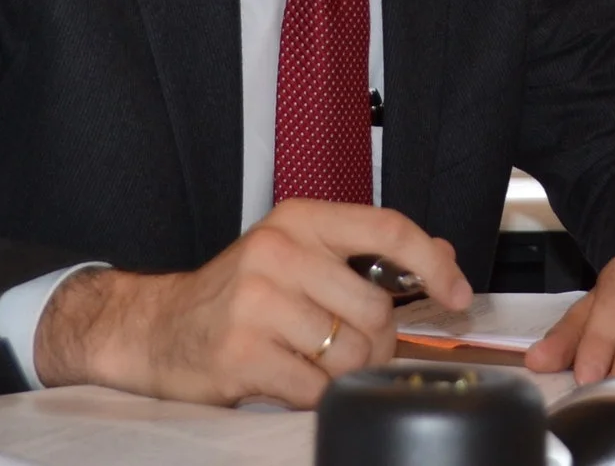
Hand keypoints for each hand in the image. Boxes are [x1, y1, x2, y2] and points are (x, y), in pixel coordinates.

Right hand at [32, 200, 470, 405]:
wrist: (157, 326)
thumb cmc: (238, 292)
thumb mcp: (299, 254)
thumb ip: (367, 253)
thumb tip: (444, 256)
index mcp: (300, 220)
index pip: (388, 229)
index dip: (433, 263)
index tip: (456, 294)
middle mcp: (278, 252)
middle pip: (375, 308)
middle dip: (379, 343)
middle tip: (358, 351)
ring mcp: (257, 303)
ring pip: (350, 352)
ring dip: (349, 372)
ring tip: (322, 366)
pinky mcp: (242, 354)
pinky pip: (315, 387)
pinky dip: (318, 395)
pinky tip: (297, 382)